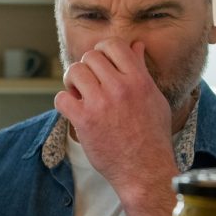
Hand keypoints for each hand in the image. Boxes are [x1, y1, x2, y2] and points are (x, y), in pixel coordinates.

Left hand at [53, 39, 179, 201]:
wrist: (145, 170)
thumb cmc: (152, 136)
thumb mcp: (154, 98)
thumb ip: (142, 70)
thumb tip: (136, 46)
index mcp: (138, 80)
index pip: (113, 45)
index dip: (102, 50)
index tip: (101, 63)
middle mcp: (119, 88)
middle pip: (90, 57)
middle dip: (86, 67)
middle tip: (88, 82)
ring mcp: (101, 104)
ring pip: (74, 72)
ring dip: (72, 81)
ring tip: (78, 93)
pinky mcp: (84, 121)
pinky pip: (61, 98)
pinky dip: (63, 102)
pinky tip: (73, 110)